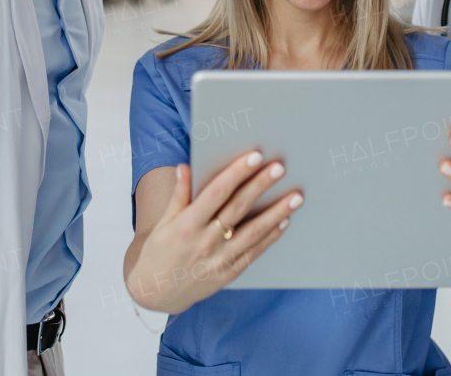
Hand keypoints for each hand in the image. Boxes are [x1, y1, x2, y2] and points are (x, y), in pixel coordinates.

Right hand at [125, 152, 302, 312]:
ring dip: (277, 213)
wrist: (154, 294)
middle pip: (238, 209)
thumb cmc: (159, 252)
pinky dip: (270, 237)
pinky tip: (284, 221)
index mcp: (186, 225)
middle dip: (260, 186)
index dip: (236, 173)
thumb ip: (178, 195)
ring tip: (296, 197)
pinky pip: (253, 253)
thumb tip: (185, 167)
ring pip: (253, 232)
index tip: (255, 156)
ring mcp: (217, 260)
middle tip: (280, 168)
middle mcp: (203, 242)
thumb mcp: (163, 223)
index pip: (216, 192)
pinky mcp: (227, 274)